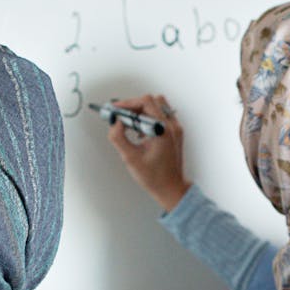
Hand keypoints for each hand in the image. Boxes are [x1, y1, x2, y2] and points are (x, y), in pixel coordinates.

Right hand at [107, 94, 190, 211]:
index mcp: (162, 130)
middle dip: (133, 105)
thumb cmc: (154, 177)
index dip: (127, 103)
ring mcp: (175, 128)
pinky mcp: (174, 132)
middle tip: (120, 115)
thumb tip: (115, 123)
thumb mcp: (130, 158)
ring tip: (130, 124)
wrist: (171, 188)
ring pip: (158, 105)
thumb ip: (119, 138)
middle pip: (151, 101)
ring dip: (142, 110)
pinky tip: (140, 131)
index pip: (145, 103)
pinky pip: (161, 116)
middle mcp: (171, 126)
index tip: (115, 109)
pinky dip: (149, 117)